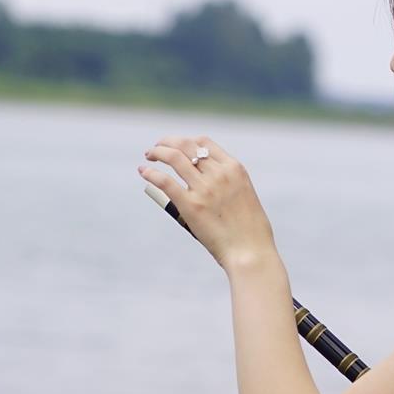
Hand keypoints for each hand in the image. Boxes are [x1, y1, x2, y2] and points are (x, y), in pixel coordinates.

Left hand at [137, 135, 276, 272]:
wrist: (250, 252)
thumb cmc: (250, 231)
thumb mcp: (245, 195)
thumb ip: (227, 183)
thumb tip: (203, 181)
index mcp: (234, 169)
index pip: (204, 143)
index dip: (186, 141)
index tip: (177, 146)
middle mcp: (219, 174)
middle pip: (186, 146)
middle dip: (168, 142)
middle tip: (157, 148)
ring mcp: (204, 189)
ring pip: (173, 157)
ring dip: (157, 152)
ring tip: (149, 155)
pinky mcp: (190, 206)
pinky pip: (165, 181)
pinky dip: (151, 173)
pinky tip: (143, 171)